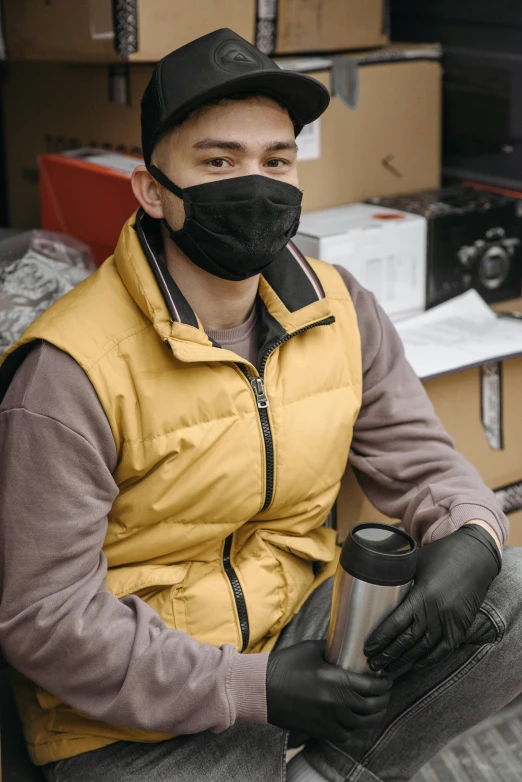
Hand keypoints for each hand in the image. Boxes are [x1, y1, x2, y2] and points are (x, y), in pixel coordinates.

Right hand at [266, 639, 391, 742]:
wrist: (261, 688)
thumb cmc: (285, 665)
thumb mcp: (311, 648)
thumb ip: (333, 648)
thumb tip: (348, 645)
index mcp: (335, 680)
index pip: (372, 687)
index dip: (385, 684)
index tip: (388, 679)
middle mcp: (335, 703)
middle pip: (371, 708)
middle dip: (383, 700)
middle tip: (385, 693)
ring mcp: (328, 719)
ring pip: (360, 723)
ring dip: (371, 715)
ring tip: (375, 706)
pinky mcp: (319, 730)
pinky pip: (345, 734)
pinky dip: (354, 728)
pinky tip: (354, 719)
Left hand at [364, 524, 500, 674]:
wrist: (476, 554)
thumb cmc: (441, 554)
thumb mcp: (415, 562)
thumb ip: (399, 576)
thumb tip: (374, 582)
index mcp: (421, 595)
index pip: (396, 623)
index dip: (381, 638)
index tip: (367, 648)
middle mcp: (436, 611)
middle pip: (407, 640)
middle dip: (388, 654)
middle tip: (372, 664)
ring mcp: (451, 620)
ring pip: (424, 647)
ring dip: (405, 660)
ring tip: (389, 669)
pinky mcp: (462, 624)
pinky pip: (445, 647)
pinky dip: (431, 658)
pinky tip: (417, 664)